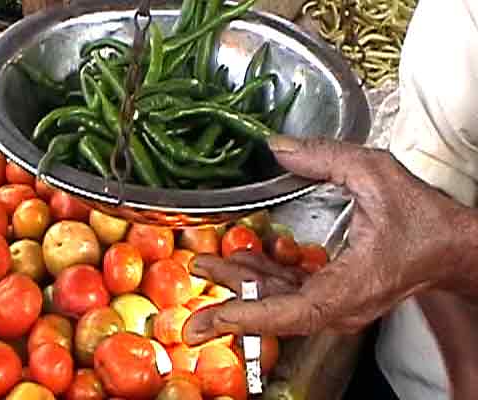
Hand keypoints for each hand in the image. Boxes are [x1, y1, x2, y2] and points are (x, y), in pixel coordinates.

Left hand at [183, 136, 477, 344]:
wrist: (454, 248)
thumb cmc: (425, 219)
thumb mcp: (377, 175)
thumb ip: (325, 157)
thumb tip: (276, 146)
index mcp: (351, 287)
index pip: (294, 312)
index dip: (251, 315)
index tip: (216, 317)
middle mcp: (341, 305)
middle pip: (275, 311)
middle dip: (230, 309)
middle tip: (189, 316)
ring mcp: (337, 304)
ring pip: (279, 301)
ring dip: (242, 285)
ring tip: (205, 267)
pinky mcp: (334, 295)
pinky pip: (291, 291)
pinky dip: (264, 277)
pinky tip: (242, 260)